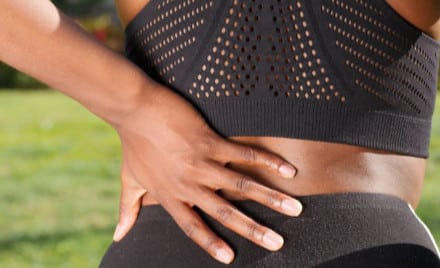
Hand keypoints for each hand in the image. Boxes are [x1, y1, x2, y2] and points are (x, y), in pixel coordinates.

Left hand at [112, 84, 301, 263]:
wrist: (134, 110)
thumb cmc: (132, 144)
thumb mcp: (128, 180)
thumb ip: (127, 210)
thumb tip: (118, 236)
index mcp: (170, 196)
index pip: (192, 227)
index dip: (211, 244)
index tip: (230, 258)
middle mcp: (188, 184)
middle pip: (225, 212)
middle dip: (253, 229)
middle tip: (277, 242)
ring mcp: (200, 163)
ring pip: (241, 185)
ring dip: (270, 198)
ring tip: (294, 208)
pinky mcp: (209, 141)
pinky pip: (244, 155)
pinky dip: (267, 162)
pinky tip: (287, 170)